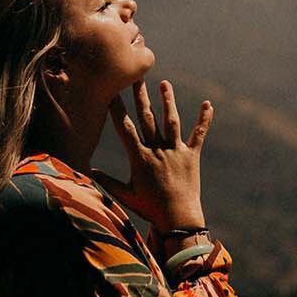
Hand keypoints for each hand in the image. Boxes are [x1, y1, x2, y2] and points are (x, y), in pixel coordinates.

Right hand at [93, 79, 212, 230]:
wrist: (178, 219)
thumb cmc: (149, 209)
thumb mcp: (125, 195)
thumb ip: (107, 182)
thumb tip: (88, 172)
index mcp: (139, 158)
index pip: (124, 128)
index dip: (116, 109)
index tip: (111, 92)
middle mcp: (157, 150)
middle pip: (147, 118)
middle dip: (140, 96)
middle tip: (136, 76)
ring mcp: (175, 151)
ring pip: (171, 121)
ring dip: (168, 101)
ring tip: (164, 83)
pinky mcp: (191, 156)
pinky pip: (198, 135)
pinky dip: (204, 120)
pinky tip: (208, 104)